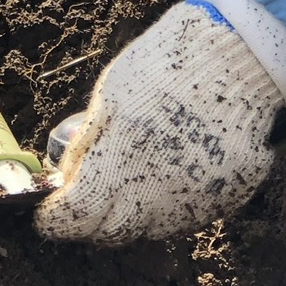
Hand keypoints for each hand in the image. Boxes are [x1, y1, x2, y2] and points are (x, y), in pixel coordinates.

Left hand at [37, 0, 285, 244]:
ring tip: (134, 177)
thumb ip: (88, 145)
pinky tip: (171, 171)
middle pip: (114, 232)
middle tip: (88, 202)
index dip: (56, 220)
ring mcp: (198, 197)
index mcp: (122, 158)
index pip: (78, 215)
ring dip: (134, 213)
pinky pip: (190, 215)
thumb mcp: (110, 95)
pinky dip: (172, 203)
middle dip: (93, 221)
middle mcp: (160, 189)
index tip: (49, 215)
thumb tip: (67, 181)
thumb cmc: (164, 64)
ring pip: (152, 229)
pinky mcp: (230, 196)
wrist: (236, 52)